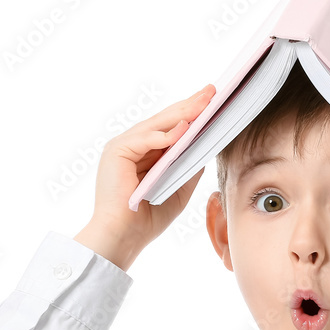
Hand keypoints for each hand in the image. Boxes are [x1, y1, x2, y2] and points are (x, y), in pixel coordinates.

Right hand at [75, 84, 215, 269]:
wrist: (124, 237)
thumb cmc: (149, 219)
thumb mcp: (179, 189)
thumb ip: (189, 168)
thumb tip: (206, 148)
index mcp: (146, 153)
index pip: (171, 127)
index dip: (192, 113)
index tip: (213, 101)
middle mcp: (133, 146)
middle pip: (165, 120)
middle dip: (190, 106)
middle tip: (212, 92)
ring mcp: (123, 147)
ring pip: (156, 125)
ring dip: (182, 113)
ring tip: (204, 103)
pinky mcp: (116, 153)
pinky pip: (145, 139)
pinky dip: (165, 135)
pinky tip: (185, 129)